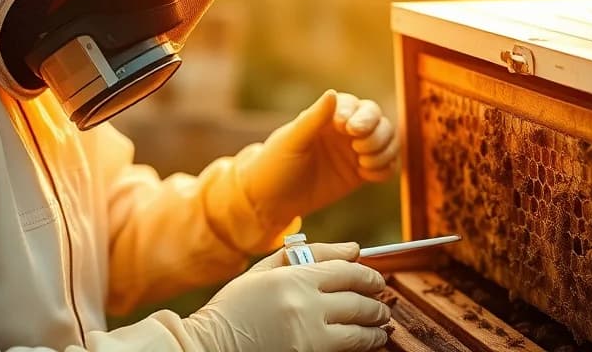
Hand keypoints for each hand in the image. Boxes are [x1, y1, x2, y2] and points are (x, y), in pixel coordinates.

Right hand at [183, 242, 389, 351]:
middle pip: (359, 302)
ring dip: (376, 329)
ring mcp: (307, 339)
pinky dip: (360, 347)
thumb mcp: (264, 270)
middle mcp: (305, 307)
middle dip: (377, 304)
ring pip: (359, 333)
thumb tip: (353, 249)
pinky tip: (364, 342)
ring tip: (380, 327)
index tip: (377, 281)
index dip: (369, 276)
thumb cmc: (234, 307)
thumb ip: (310, 254)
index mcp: (294, 278)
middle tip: (382, 306)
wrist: (208, 346)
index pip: (348, 272)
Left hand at [240, 91, 399, 228]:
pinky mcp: (361, 174)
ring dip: (384, 150)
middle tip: (359, 148)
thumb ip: (314, 118)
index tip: (346, 128)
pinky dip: (385, 168)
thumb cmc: (275, 164)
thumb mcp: (292, 140)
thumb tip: (332, 94)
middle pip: (379, 120)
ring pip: (388, 141)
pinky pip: (387, 166)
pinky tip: (366, 175)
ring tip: (363, 163)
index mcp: (328, 117)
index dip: (359, 115)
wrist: (271, 200)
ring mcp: (355, 152)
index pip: (356, 106)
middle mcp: (346, 131)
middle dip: (376, 133)